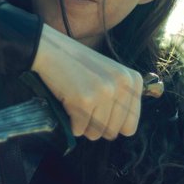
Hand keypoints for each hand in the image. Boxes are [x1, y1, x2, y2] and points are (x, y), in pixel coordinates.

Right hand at [30, 24, 142, 140]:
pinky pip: (78, 130)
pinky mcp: (85, 100)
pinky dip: (69, 123)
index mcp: (133, 80)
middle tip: (83, 108)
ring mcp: (104, 92)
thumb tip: (125, 131)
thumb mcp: (110, 74)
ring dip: (81, 126)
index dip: (111, 125)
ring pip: (95, 134)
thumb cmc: (78, 64)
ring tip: (75, 104)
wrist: (50, 49)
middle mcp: (123, 86)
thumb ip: (122, 97)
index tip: (98, 113)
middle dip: (95, 126)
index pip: (129, 127)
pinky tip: (67, 103)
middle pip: (112, 132)